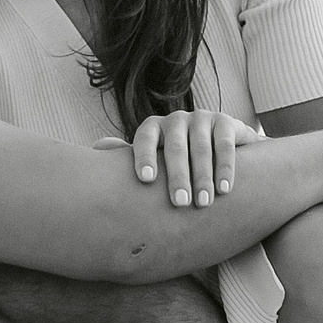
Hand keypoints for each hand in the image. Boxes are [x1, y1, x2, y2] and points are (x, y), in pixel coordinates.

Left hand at [92, 110, 262, 208]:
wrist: (222, 148)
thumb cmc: (178, 161)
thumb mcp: (155, 159)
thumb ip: (129, 156)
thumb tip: (97, 148)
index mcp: (154, 127)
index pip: (145, 137)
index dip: (144, 156)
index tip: (145, 179)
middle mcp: (176, 120)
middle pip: (176, 147)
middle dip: (178, 176)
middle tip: (180, 203)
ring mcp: (202, 118)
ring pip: (202, 147)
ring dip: (203, 177)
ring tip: (203, 204)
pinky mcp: (226, 122)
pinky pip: (224, 144)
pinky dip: (225, 167)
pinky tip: (224, 189)